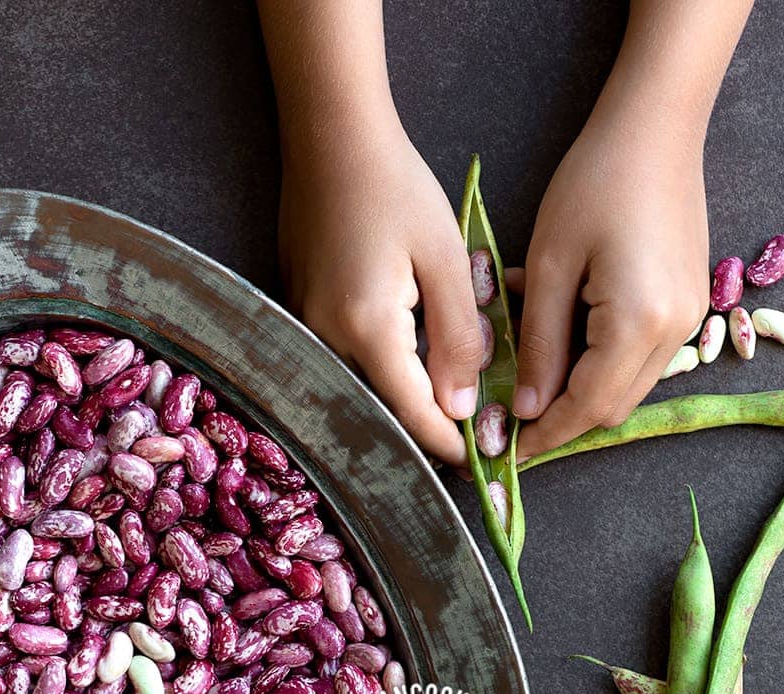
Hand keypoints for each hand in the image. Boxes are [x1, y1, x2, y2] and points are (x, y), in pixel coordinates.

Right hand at [279, 111, 482, 464]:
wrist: (331, 140)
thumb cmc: (394, 186)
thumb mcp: (445, 258)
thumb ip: (458, 337)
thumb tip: (464, 407)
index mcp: (368, 328)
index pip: (414, 413)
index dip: (450, 445)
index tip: (483, 463)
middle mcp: (327, 341)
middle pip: (383, 413)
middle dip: (427, 433)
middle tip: (472, 445)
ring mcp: (307, 331)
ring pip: (363, 393)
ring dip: (403, 406)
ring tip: (448, 412)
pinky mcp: (300, 317)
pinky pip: (345, 366)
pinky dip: (380, 377)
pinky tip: (411, 372)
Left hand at [512, 97, 708, 460]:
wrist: (656, 127)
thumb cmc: (595, 182)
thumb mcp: (549, 266)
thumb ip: (539, 345)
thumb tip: (526, 407)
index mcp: (638, 324)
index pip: (586, 406)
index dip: (545, 434)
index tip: (508, 450)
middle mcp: (675, 331)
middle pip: (612, 408)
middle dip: (563, 420)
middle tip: (514, 416)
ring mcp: (689, 319)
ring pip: (628, 388)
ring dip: (582, 393)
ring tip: (534, 376)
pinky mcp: (688, 303)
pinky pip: (642, 358)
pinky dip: (602, 364)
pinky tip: (566, 340)